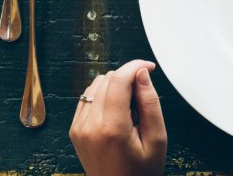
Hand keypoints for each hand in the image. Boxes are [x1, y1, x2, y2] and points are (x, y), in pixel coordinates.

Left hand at [70, 60, 166, 175]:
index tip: (148, 67)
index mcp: (112, 129)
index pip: (118, 80)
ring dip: (115, 85)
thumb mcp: (157, 139)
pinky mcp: (75, 129)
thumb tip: (142, 74)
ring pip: (96, 84)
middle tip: (143, 93)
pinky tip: (117, 109)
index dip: (135, 67)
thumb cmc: (140, 171)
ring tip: (130, 105)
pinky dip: (104, 95)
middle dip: (127, 77)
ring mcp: (79, 127)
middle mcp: (90, 126)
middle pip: (107, 79)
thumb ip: (150, 103)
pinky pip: (88, 97)